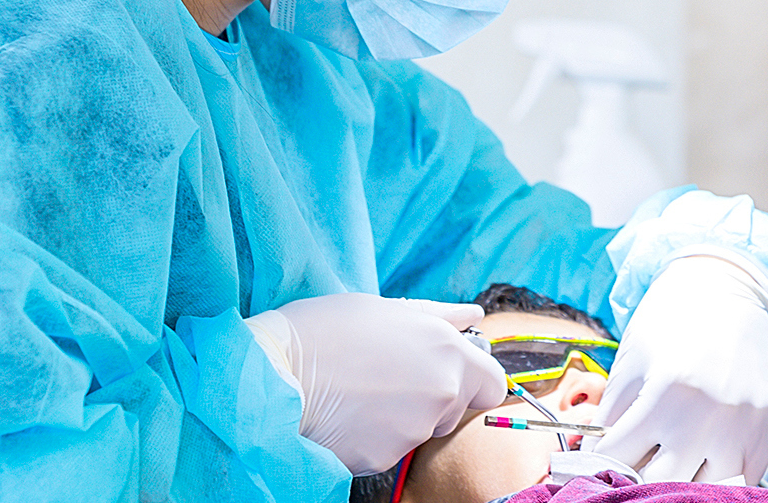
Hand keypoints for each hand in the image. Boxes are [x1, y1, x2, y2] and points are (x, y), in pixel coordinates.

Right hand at [246, 293, 506, 474]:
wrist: (275, 373)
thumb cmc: (326, 331)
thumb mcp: (384, 308)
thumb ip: (439, 315)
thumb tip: (473, 315)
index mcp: (447, 353)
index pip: (492, 384)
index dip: (473, 379)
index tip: (450, 374)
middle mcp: (440, 394)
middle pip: (456, 408)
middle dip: (434, 397)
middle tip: (389, 376)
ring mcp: (414, 430)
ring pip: (421, 428)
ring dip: (401, 415)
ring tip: (359, 390)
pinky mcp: (385, 458)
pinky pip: (390, 447)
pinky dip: (374, 435)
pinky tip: (347, 414)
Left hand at [591, 256, 767, 482]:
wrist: (725, 290)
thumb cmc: (668, 323)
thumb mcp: (630, 363)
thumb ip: (612, 415)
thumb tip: (593, 458)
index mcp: (665, 394)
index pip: (618, 457)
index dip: (600, 459)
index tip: (598, 457)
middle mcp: (707, 416)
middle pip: (662, 482)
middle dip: (639, 475)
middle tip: (634, 458)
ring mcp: (743, 425)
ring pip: (706, 487)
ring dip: (683, 479)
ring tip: (670, 457)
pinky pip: (745, 477)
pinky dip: (720, 475)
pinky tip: (702, 456)